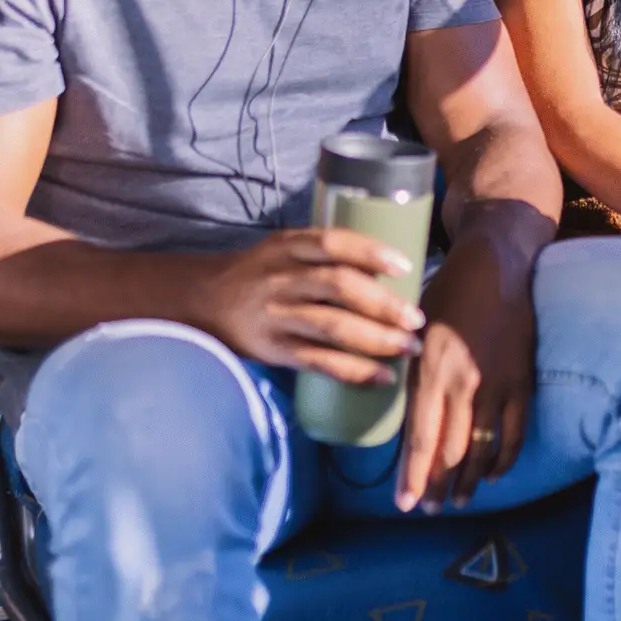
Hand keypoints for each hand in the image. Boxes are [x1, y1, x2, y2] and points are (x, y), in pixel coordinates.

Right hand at [204, 228, 424, 384]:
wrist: (204, 300)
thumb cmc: (260, 271)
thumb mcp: (284, 247)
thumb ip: (325, 254)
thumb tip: (388, 269)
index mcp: (289, 246)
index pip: (333, 243)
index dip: (370, 252)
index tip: (404, 266)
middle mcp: (283, 278)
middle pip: (339, 287)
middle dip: (383, 304)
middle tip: (416, 319)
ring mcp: (277, 315)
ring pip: (332, 326)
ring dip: (376, 339)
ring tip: (408, 348)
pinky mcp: (274, 349)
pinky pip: (318, 362)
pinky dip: (353, 371)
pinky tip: (382, 377)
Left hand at [396, 230, 537, 511]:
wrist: (496, 265)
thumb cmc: (448, 293)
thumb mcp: (416, 330)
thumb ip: (411, 373)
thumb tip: (402, 416)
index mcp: (431, 370)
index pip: (420, 438)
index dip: (413, 476)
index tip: (404, 503)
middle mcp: (464, 384)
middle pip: (450, 451)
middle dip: (438, 486)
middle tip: (430, 508)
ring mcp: (497, 385)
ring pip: (482, 449)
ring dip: (469, 480)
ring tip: (459, 500)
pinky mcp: (522, 381)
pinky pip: (514, 433)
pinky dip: (503, 459)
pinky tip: (492, 474)